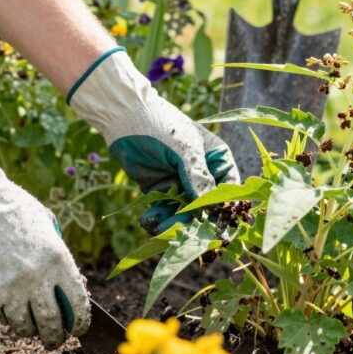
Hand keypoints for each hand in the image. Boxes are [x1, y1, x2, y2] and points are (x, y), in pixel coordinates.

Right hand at [0, 125, 89, 347]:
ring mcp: (10, 288)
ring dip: (28, 330)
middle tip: (55, 340)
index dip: (80, 321)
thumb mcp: (48, 227)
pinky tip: (5, 311)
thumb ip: (57, 254)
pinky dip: (2, 317)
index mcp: (59, 259)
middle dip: (55, 337)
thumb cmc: (15, 210)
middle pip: (51, 322)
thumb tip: (67, 282)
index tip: (79, 329)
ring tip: (31, 328)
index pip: (77, 302)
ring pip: (23, 325)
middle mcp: (37, 278)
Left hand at [67, 48, 238, 227]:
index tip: (219, 226)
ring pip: (184, 212)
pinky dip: (158, 218)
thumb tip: (212, 208)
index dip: (225, 207)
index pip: (228, 187)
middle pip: (206, 205)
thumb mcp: (184, 150)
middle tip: (188, 237)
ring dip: (174, 223)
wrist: (124, 116)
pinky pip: (163, 210)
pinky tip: (148, 221)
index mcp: (216, 158)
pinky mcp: (159, 189)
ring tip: (159, 227)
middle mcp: (201, 173)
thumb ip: (198, 178)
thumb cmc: (161, 124)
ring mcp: (180, 182)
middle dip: (197, 220)